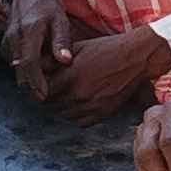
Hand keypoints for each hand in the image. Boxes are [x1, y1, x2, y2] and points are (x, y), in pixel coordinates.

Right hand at [3, 0, 71, 100]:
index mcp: (28, 32)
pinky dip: (24, 71)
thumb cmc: (46, 5)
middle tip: (47, 97)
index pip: (29, 63)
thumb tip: (65, 61)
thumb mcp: (60, 19)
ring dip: (28, 79)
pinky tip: (38, 72)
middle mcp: (13, 39)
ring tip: (45, 86)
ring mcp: (7, 42)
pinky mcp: (4, 46)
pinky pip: (13, 64)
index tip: (43, 95)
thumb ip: (62, 41)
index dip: (35, 82)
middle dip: (32, 87)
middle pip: (20, 71)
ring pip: (16, 70)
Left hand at [51, 23, 170, 124]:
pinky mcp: (102, 114)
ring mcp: (91, 106)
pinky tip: (78, 103)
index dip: (39, 88)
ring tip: (66, 94)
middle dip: (49, 97)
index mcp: (70, 76)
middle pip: (51, 105)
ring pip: (63, 115)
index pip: (42, 91)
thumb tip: (35, 66)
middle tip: (53, 89)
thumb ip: (54, 60)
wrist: (135, 58)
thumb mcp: (77, 48)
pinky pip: (79, 122)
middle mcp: (78, 94)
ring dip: (61, 106)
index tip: (42, 84)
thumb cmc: (105, 49)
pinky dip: (75, 115)